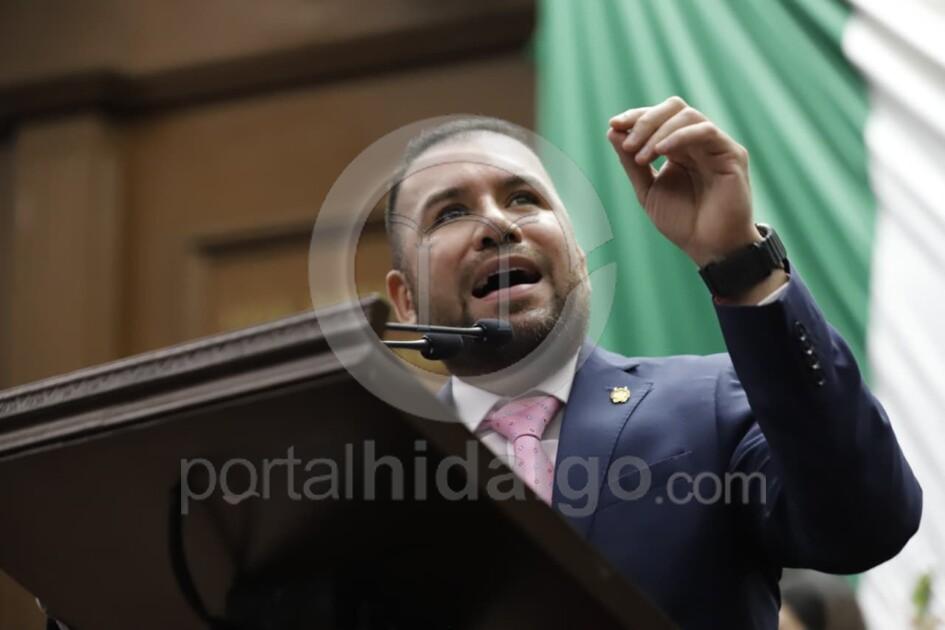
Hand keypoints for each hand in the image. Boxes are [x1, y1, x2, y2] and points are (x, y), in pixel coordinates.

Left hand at [607, 96, 760, 266]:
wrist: (709, 248)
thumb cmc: (682, 222)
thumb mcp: (647, 190)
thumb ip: (631, 162)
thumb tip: (613, 131)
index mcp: (678, 147)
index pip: (658, 117)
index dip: (635, 117)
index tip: (614, 126)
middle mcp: (697, 142)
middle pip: (673, 108)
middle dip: (645, 120)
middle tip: (628, 143)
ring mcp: (716, 145)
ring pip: (687, 115)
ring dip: (658, 131)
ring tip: (641, 156)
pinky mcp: (731, 153)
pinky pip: (706, 131)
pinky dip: (679, 136)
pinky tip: (660, 153)